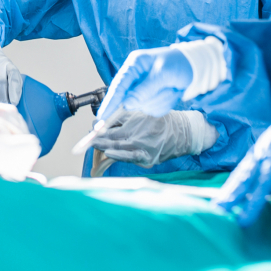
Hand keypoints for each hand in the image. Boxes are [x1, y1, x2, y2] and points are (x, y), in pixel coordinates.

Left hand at [89, 108, 217, 166]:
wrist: (183, 133)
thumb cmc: (162, 121)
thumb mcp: (143, 112)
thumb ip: (125, 116)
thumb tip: (105, 120)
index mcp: (136, 120)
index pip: (112, 125)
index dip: (99, 128)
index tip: (91, 128)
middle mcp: (138, 133)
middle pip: (112, 137)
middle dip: (98, 139)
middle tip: (87, 140)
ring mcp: (143, 146)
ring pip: (118, 147)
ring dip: (104, 147)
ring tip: (94, 146)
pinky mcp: (148, 158)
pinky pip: (130, 158)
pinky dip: (118, 156)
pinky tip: (109, 154)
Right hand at [97, 36, 226, 126]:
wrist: (194, 68)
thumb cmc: (178, 63)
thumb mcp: (163, 73)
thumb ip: (145, 89)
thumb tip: (127, 104)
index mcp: (134, 64)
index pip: (118, 85)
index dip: (110, 102)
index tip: (102, 117)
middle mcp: (135, 77)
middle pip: (131, 99)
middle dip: (149, 98)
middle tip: (164, 89)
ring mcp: (143, 89)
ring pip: (144, 106)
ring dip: (161, 100)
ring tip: (172, 87)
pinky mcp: (151, 98)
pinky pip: (154, 109)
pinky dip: (165, 102)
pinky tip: (172, 91)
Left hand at [214, 96, 270, 224]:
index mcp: (263, 147)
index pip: (243, 170)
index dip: (231, 187)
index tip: (219, 203)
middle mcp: (267, 149)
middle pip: (247, 176)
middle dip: (233, 195)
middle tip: (220, 212)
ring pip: (263, 179)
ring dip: (253, 200)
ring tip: (244, 219)